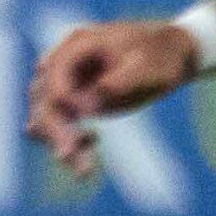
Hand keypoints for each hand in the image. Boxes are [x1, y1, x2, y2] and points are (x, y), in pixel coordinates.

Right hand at [26, 20, 195, 177]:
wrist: (171, 53)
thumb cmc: (160, 55)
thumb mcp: (145, 66)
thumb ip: (115, 84)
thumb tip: (84, 109)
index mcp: (77, 45)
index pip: (55, 78)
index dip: (62, 103)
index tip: (82, 126)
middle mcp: (63, 63)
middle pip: (44, 99)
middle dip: (55, 130)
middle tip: (69, 157)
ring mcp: (66, 83)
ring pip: (46, 116)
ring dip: (58, 142)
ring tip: (83, 170)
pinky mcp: (73, 102)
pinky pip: (59, 124)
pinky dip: (67, 143)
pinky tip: (85, 161)